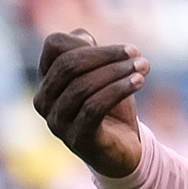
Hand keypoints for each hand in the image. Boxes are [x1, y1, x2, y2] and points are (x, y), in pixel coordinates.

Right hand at [33, 27, 150, 183]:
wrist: (123, 152)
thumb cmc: (111, 108)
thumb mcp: (102, 75)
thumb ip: (89, 53)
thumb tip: (82, 36)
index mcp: (46, 80)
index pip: (54, 46)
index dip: (87, 42)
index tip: (124, 50)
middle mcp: (44, 101)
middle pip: (68, 65)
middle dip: (106, 55)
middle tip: (137, 54)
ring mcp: (57, 122)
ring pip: (82, 86)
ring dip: (117, 72)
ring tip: (143, 67)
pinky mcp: (77, 139)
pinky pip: (93, 107)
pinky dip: (118, 90)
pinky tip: (139, 82)